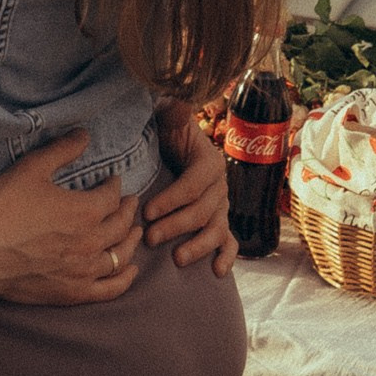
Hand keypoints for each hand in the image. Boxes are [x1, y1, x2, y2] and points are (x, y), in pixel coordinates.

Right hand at [0, 132, 141, 305]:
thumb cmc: (4, 209)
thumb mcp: (32, 168)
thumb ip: (61, 150)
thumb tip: (84, 134)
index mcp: (86, 211)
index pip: (112, 196)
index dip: (115, 186)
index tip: (114, 180)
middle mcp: (92, 242)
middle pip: (121, 225)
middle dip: (128, 211)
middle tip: (131, 203)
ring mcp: (85, 271)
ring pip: (120, 256)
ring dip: (131, 241)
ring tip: (135, 232)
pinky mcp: (74, 293)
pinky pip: (110, 289)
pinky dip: (125, 279)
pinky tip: (130, 271)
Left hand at [148, 100, 234, 277]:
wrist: (176, 145)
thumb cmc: (167, 134)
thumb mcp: (168, 119)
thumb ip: (173, 112)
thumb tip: (176, 103)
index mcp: (209, 161)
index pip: (192, 185)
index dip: (170, 199)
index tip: (146, 211)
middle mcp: (220, 185)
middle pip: (202, 211)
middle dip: (176, 226)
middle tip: (150, 238)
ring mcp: (222, 205)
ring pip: (216, 229)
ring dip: (198, 246)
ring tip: (176, 259)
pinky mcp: (220, 220)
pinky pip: (229, 240)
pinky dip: (226, 256)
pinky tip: (218, 272)